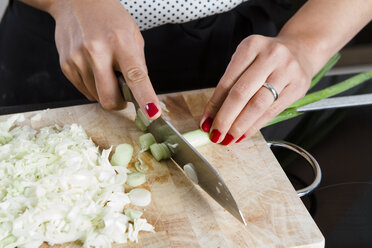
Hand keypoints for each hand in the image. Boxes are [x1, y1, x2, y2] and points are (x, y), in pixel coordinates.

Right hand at [49, 0, 160, 118]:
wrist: (76, 2)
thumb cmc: (110, 18)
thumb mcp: (133, 35)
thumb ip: (138, 65)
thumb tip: (140, 94)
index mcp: (120, 42)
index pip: (136, 76)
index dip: (145, 97)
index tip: (152, 113)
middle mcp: (96, 51)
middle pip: (109, 98)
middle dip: (120, 103)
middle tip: (124, 92)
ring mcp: (78, 60)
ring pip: (97, 98)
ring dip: (106, 91)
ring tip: (105, 68)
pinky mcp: (65, 66)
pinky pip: (84, 91)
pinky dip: (94, 87)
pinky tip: (94, 68)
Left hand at [200, 35, 312, 144]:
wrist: (300, 50)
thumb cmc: (267, 59)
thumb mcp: (246, 61)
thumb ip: (230, 84)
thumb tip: (213, 115)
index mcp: (251, 46)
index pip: (227, 81)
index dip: (213, 105)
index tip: (206, 121)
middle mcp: (270, 56)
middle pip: (241, 93)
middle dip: (225, 118)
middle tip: (216, 134)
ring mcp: (287, 71)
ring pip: (258, 105)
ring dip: (240, 126)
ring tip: (229, 137)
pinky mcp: (298, 86)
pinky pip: (271, 111)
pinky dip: (255, 125)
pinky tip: (245, 133)